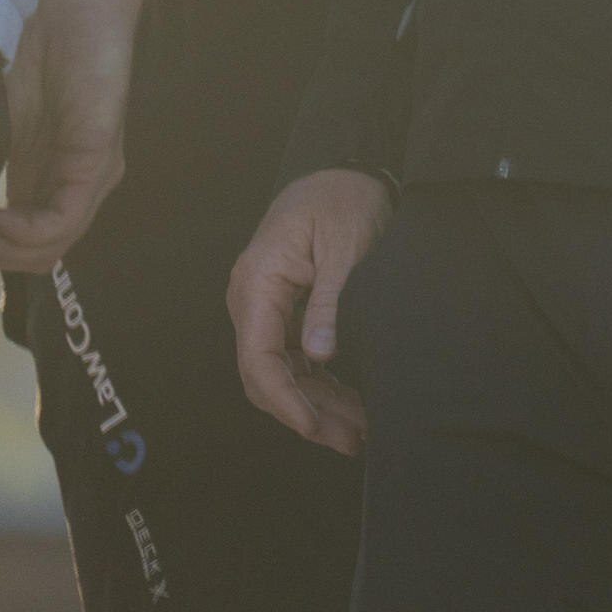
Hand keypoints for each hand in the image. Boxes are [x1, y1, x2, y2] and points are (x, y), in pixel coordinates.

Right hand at [0, 10, 129, 269]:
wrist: (72, 22)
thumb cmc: (40, 68)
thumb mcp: (7, 134)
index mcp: (59, 183)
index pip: (37, 246)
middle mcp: (84, 187)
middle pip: (46, 255)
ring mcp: (96, 175)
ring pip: (55, 245)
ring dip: (4, 246)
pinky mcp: (98, 158)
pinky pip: (64, 218)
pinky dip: (23, 229)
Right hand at [229, 167, 392, 450]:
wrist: (343, 169)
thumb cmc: (343, 198)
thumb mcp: (345, 247)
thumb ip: (329, 302)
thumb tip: (320, 357)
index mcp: (256, 285)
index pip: (259, 360)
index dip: (286, 400)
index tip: (317, 428)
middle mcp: (253, 302)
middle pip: (268, 375)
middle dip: (307, 413)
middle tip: (352, 442)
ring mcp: (267, 308)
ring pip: (283, 373)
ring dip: (318, 404)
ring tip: (358, 434)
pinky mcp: (287, 311)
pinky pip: (296, 358)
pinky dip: (321, 383)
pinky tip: (349, 405)